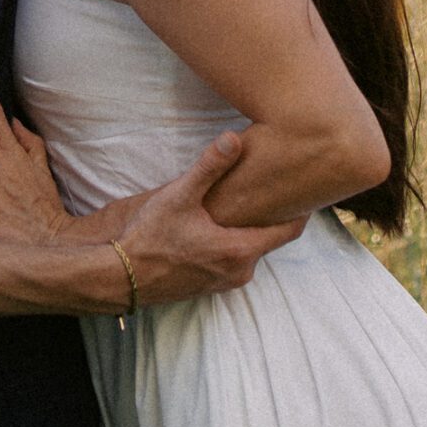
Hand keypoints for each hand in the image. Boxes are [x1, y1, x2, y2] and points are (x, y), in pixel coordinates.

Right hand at [115, 132, 305, 304]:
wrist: (120, 276)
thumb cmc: (149, 237)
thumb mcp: (179, 196)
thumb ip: (209, 166)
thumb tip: (234, 138)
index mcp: (239, 250)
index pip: (289, 231)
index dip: (300, 209)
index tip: (306, 189)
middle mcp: (239, 272)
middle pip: (271, 240)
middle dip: (273, 217)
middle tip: (277, 189)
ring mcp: (225, 284)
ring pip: (251, 251)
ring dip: (251, 231)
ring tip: (249, 204)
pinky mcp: (211, 288)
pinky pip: (235, 262)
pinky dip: (235, 244)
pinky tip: (221, 227)